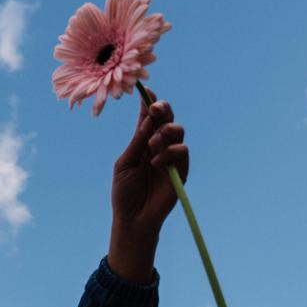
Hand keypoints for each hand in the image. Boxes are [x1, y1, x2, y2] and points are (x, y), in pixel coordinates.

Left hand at [106, 89, 189, 282]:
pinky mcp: (181, 169)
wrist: (134, 217)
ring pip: (177, 130)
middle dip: (162, 109)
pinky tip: (157, 163)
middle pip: (166, 118)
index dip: (148, 103)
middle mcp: (157, 145)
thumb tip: (148, 117)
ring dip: (164, 133)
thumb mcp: (125, 164)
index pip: (147, 117)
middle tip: (155, 108)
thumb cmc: (124, 191)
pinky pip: (182, 150)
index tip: (146, 90)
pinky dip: (169, 152)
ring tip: (152, 147)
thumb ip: (137, 141)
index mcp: (141, 141)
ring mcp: (171, 156)